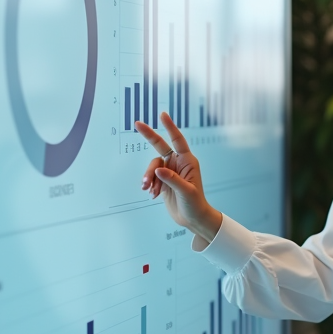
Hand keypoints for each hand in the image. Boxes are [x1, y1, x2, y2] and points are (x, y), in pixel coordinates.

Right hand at [135, 113, 221, 244]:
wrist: (192, 219)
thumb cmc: (195, 204)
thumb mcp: (186, 191)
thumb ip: (172, 180)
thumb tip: (158, 170)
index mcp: (187, 161)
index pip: (177, 140)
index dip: (170, 127)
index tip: (162, 115)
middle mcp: (178, 163)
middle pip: (160, 146)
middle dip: (149, 135)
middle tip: (137, 124)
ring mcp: (169, 172)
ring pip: (152, 167)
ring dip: (148, 177)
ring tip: (148, 190)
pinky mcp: (162, 181)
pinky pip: (150, 178)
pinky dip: (149, 185)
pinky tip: (153, 195)